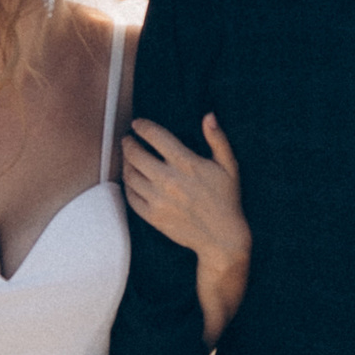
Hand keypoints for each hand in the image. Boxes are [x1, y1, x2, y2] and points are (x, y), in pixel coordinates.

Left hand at [122, 112, 250, 342]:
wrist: (222, 238)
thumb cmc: (226, 199)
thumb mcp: (229, 166)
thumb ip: (218, 139)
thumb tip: (208, 116)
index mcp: (187, 164)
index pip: (156, 137)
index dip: (142, 127)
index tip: (137, 124)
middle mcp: (169, 181)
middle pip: (135, 154)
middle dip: (128, 143)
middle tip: (128, 140)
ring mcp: (159, 200)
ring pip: (130, 175)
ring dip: (125, 163)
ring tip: (128, 158)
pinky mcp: (153, 217)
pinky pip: (131, 197)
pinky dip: (128, 186)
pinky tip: (132, 179)